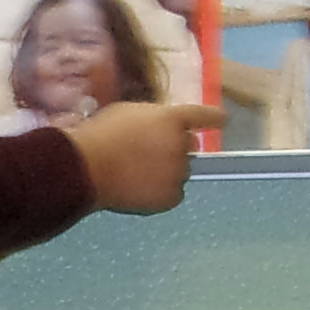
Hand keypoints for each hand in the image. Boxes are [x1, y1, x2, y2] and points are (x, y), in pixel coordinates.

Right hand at [65, 103, 222, 212]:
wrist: (86, 167)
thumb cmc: (100, 135)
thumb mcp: (127, 112)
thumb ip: (151, 119)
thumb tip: (157, 130)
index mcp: (172, 119)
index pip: (202, 116)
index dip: (213, 119)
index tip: (223, 121)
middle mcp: (182, 145)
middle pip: (188, 148)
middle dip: (173, 150)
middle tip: (148, 155)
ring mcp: (178, 172)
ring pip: (179, 172)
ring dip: (166, 172)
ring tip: (136, 175)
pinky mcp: (171, 196)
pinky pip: (173, 194)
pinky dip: (161, 193)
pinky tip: (140, 190)